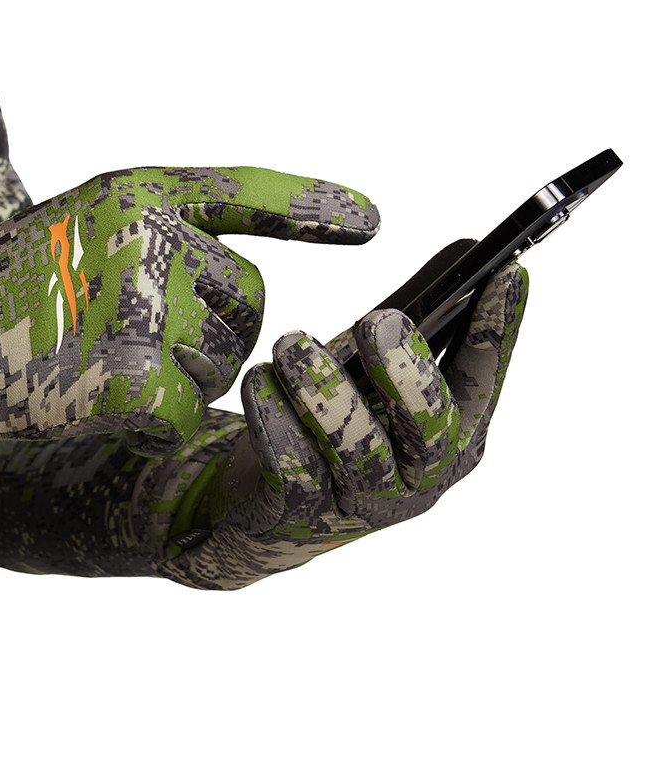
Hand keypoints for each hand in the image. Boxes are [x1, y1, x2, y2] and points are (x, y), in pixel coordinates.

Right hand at [0, 166, 377, 496]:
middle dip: (209, 325)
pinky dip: (151, 419)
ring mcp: (140, 314)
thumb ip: (182, 224)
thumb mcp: (91, 223)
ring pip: (221, 361)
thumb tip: (281, 268)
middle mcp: (145, 242)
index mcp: (134, 193)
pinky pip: (186, 410)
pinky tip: (92, 401)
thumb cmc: (9, 285)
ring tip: (96, 355)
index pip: (240, 192)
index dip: (309, 206)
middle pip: (244, 302)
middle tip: (122, 326)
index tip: (372, 222)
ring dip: (178, 372)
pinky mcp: (133, 388)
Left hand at [156, 258, 528, 588]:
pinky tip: (259, 381)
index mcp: (454, 434)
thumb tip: (467, 248)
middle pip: (430, 426)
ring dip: (324, 389)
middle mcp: (420, 474)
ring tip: (292, 344)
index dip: (498, 328)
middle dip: (405, 369)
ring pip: (358, 449)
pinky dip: (274, 418)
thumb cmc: (337, 419)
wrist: (270, 502)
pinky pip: (295, 467)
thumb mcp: (375, 366)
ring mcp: (364, 501)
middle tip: (377, 320)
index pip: (484, 379)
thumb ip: (416, 314)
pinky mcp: (304, 515)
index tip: (503, 273)